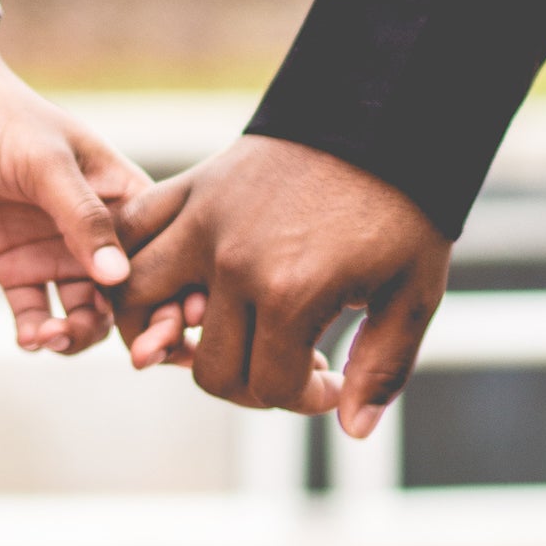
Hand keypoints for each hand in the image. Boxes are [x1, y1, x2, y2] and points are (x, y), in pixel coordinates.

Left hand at [0, 18, 156, 355]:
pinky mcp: (15, 267)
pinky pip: (35, 315)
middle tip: (135, 356)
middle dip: (138, 329)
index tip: (175, 329)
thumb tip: (119, 277)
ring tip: (54, 336)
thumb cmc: (6, 119)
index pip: (162, 254)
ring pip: (85, 315)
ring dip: (79, 336)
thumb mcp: (47, 163)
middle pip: (132, 295)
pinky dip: (37, 334)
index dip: (175, 295)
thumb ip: (83, 218)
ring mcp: (56, 252)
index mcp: (123, 197)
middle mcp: (96, 232)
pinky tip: (30, 338)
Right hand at [113, 135, 452, 436]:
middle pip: (210, 366)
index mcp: (291, 292)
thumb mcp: (413, 292)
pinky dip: (131, 257)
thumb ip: (382, 367)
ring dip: (161, 328)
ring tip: (204, 333)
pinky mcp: (194, 185)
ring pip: (136, 298)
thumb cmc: (403, 206)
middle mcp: (235, 261)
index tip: (330, 380)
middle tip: (283, 362)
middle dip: (250, 382)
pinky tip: (170, 277)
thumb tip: (349, 429)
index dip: (303, 398)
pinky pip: (134, 228)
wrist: (381, 116)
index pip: (268, 386)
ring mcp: (205, 219)